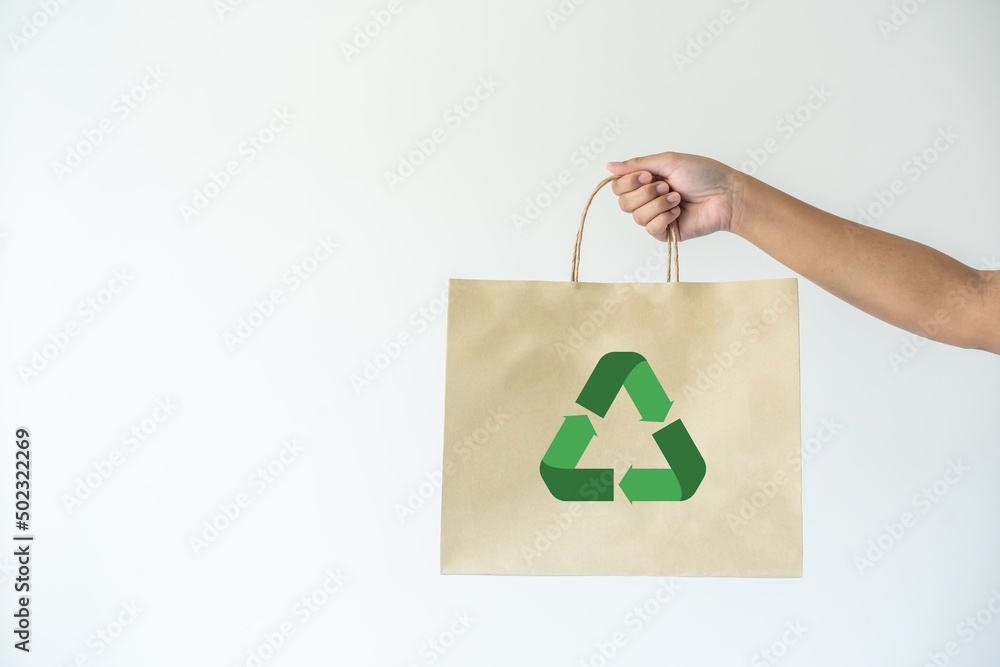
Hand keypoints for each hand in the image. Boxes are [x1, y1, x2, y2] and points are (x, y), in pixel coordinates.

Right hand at [606, 152, 744, 241]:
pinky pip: (651, 229)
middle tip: (667, 187)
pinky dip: (665, 218)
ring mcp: (656, 216)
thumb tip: (609, 165)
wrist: (726, 195)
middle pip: (623, 203)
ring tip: (678, 198)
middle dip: (645, 194)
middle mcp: (648, 199)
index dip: (628, 182)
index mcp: (646, 181)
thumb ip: (636, 164)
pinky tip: (679, 212)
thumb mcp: (668, 161)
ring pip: (637, 217)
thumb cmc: (703, 174)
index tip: (648, 176)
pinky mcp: (665, 232)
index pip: (618, 187)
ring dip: (659, 205)